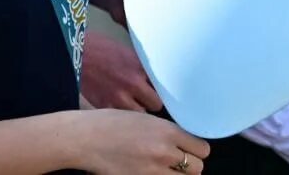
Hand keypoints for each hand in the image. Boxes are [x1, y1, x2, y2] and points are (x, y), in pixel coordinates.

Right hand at [72, 109, 208, 174]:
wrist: (86, 138)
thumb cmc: (112, 123)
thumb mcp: (146, 119)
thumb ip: (167, 131)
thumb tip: (182, 140)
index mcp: (168, 132)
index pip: (202, 149)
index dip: (198, 150)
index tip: (192, 149)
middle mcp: (164, 152)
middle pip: (197, 168)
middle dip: (190, 165)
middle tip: (180, 161)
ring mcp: (152, 171)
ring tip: (167, 168)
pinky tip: (153, 172)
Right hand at [81, 32, 163, 111]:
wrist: (77, 53)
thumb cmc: (103, 49)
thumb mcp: (129, 53)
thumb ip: (144, 69)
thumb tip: (157, 80)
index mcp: (141, 68)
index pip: (164, 87)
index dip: (164, 91)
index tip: (163, 93)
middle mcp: (132, 84)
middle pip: (156, 105)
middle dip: (153, 103)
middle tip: (148, 100)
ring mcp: (118, 98)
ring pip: (140, 116)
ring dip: (139, 112)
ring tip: (133, 105)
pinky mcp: (103, 107)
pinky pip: (121, 118)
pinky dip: (121, 116)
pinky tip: (118, 108)